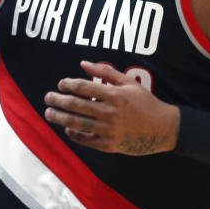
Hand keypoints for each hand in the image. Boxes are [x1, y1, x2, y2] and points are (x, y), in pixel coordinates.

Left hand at [44, 61, 179, 155]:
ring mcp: (109, 130)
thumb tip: (83, 63)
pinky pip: (86, 140)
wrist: (162, 128)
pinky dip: (74, 135)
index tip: (60, 83)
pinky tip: (68, 129)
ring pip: (77, 124)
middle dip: (58, 101)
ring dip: (60, 118)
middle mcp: (110, 112)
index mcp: (114, 95)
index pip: (84, 87)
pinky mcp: (110, 145)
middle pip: (76, 106)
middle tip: (48, 97)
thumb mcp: (129, 82)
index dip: (68, 84)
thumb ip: (105, 71)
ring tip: (49, 113)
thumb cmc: (145, 102)